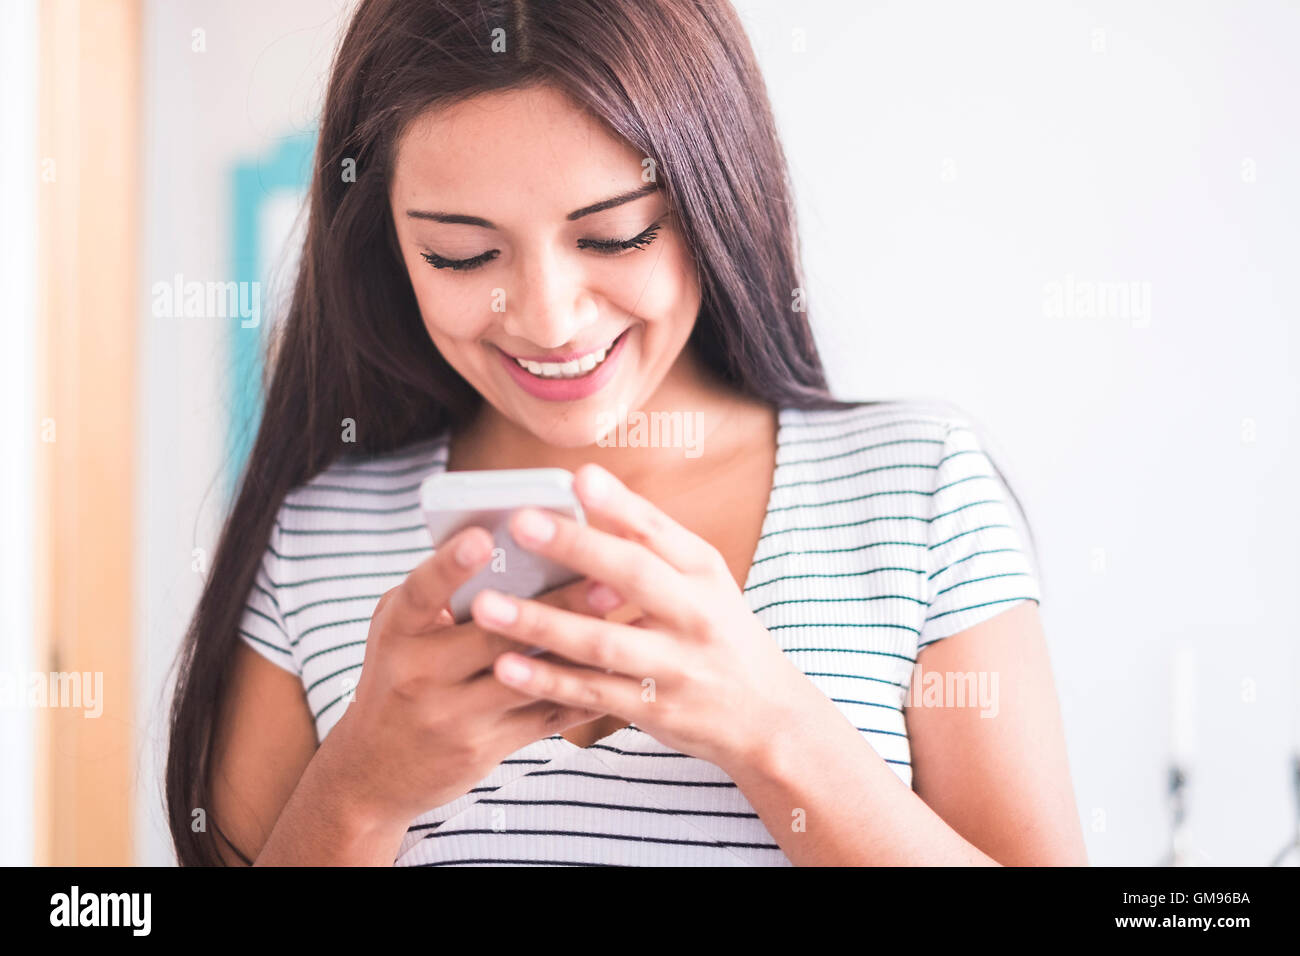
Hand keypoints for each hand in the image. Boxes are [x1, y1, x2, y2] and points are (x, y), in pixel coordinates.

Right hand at [323, 525, 612, 828]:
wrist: (375, 771)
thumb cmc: (396, 677)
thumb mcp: (396, 630)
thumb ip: (436, 593)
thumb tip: (500, 547)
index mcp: (398, 633)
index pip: (420, 593)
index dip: (450, 565)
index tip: (484, 536)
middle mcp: (420, 675)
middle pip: (494, 637)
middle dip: (556, 606)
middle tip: (605, 579)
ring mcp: (453, 716)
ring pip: (528, 679)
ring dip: (578, 650)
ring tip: (622, 621)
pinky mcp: (484, 748)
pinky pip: (543, 717)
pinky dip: (581, 692)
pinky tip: (618, 669)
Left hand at [467, 463, 835, 771]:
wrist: (765, 715)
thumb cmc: (718, 632)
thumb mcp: (702, 580)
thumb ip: (650, 541)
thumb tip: (589, 488)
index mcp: (703, 573)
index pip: (659, 530)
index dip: (618, 503)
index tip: (578, 477)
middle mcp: (694, 615)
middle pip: (633, 576)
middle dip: (575, 548)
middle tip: (519, 523)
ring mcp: (675, 667)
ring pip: (602, 642)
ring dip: (541, 624)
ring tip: (486, 605)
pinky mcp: (653, 710)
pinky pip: (593, 694)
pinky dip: (548, 682)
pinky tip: (506, 669)